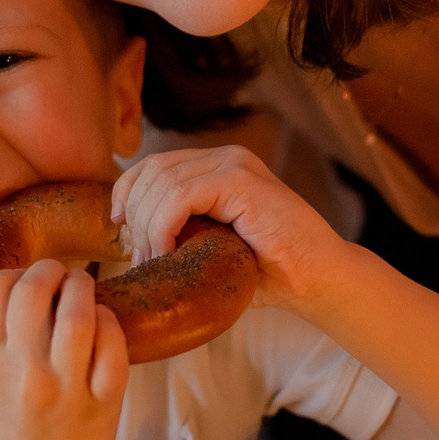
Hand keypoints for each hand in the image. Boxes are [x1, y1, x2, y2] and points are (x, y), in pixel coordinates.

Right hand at [0, 261, 130, 439]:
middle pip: (34, 290)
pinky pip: (113, 347)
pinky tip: (104, 326)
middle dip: (51, 270)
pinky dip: (110, 324)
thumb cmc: (7, 428)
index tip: (26, 280)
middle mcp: (25, 372)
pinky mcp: (102, 405)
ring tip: (83, 292)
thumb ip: (5, 335)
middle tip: (60, 277)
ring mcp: (65, 389)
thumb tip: (33, 282)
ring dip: (84, 288)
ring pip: (78, 314)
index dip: (14, 273)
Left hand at [111, 145, 354, 309]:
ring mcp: (235, 165)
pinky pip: (181, 195)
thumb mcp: (211, 248)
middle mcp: (225, 158)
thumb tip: (128, 249)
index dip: (127, 194)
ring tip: (153, 261)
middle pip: (152, 169)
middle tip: (140, 258)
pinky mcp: (242, 181)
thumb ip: (179, 235)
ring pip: (162, 181)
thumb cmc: (268, 273)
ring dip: (146, 225)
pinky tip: (167, 252)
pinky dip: (163, 226)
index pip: (153, 165)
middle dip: (134, 215)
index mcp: (217, 167)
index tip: (120, 232)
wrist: (318, 281)